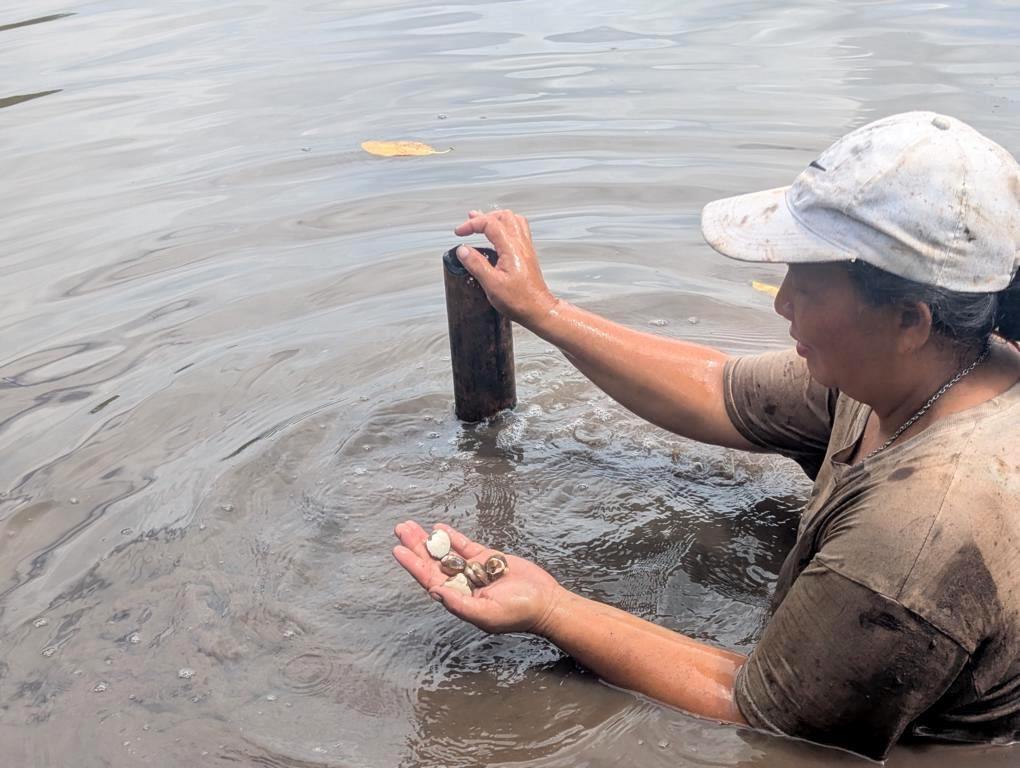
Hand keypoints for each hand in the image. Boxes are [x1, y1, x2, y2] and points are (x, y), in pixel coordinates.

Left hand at [392, 520, 564, 634]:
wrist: (545, 602)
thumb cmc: (517, 613)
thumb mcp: (486, 613)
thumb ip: (459, 603)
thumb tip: (435, 591)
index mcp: (458, 598)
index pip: (429, 579)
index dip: (413, 564)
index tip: (398, 550)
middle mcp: (462, 583)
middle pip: (432, 562)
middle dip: (416, 545)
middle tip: (401, 529)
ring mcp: (474, 569)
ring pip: (445, 551)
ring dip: (429, 539)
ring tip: (411, 525)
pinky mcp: (488, 558)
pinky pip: (465, 545)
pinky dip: (452, 536)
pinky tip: (439, 527)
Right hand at [453, 209, 559, 328]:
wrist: (538, 310)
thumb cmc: (520, 300)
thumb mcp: (491, 284)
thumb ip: (476, 264)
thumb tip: (463, 250)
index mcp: (511, 248)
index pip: (489, 224)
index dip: (472, 224)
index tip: (460, 232)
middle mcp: (521, 244)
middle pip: (503, 216)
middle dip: (484, 217)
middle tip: (470, 223)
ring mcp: (526, 248)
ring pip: (513, 220)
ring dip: (496, 219)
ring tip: (483, 222)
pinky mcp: (527, 255)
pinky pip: (518, 231)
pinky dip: (505, 227)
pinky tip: (498, 236)